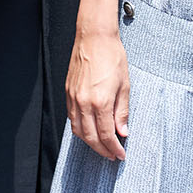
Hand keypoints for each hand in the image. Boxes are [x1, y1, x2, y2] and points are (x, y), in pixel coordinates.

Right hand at [66, 27, 129, 160]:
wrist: (94, 37)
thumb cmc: (112, 56)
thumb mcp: (124, 85)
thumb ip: (122, 111)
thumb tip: (122, 132)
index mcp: (100, 102)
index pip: (106, 135)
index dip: (114, 148)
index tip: (121, 155)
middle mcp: (83, 103)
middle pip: (90, 137)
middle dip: (102, 150)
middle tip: (112, 155)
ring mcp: (73, 98)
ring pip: (78, 130)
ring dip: (90, 142)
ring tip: (102, 146)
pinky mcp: (68, 93)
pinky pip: (71, 118)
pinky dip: (80, 129)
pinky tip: (89, 130)